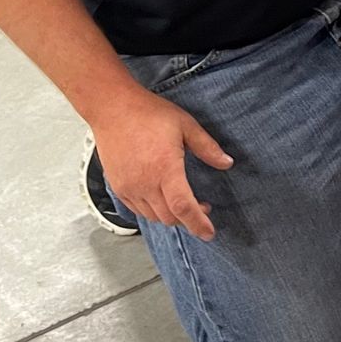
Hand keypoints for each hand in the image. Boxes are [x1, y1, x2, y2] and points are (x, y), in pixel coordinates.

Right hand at [91, 87, 233, 240]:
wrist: (113, 109)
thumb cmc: (149, 113)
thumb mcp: (186, 125)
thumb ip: (207, 147)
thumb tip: (227, 163)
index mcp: (165, 168)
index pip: (183, 207)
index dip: (198, 223)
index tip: (209, 232)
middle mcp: (145, 183)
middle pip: (169, 217)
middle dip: (189, 219)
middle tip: (202, 207)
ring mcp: (129, 188)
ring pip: (153, 217)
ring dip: (171, 216)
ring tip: (183, 202)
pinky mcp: (118, 187)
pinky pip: (137, 210)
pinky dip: (153, 211)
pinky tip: (162, 198)